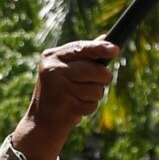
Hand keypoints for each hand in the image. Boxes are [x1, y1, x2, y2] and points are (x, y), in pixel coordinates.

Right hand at [10, 40, 118, 159]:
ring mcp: (57, 88)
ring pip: (96, 89)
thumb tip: (105, 38)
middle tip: (103, 81)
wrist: (42, 121)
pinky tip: (76, 108)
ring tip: (80, 97)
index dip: (99, 48)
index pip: (80, 48)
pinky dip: (89, 108)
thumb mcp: (66, 69)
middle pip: (92, 70)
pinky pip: (91, 104)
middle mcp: (52, 70)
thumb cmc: (59, 91)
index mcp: (51, 56)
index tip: (116, 49)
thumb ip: (84, 55)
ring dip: (95, 95)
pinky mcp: (64, 106)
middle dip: (103, 77)